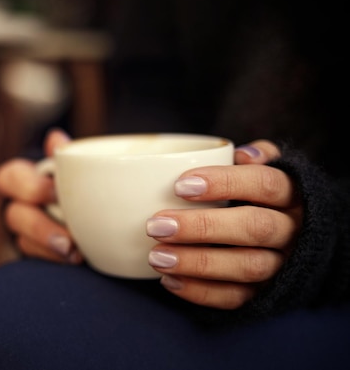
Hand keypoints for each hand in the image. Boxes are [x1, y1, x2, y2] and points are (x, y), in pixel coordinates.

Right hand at [0, 129, 82, 263]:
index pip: (9, 178)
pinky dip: (55, 260)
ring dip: (49, 247)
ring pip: (24, 241)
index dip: (28, 185)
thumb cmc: (83, 180)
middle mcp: (20, 205)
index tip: (55, 192)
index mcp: (24, 178)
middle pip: (14, 215)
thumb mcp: (76, 165)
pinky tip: (75, 261)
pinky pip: (37, 260)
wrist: (102, 213)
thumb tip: (55, 138)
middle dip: (39, 227)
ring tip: (75, 254)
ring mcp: (27, 232)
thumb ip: (67, 154)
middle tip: (67, 236)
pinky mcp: (40, 253)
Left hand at [147, 140, 302, 308]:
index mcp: (293, 195)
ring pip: (246, 266)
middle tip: (155, 225)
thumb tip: (241, 154)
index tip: (179, 186)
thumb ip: (257, 157)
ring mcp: (282, 266)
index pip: (265, 184)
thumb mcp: (267, 171)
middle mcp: (292, 231)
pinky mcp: (267, 295)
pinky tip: (169, 280)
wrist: (296, 242)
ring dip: (197, 262)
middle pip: (254, 227)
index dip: (225, 183)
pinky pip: (237, 298)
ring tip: (156, 256)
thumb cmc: (264, 198)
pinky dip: (201, 292)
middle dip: (201, 227)